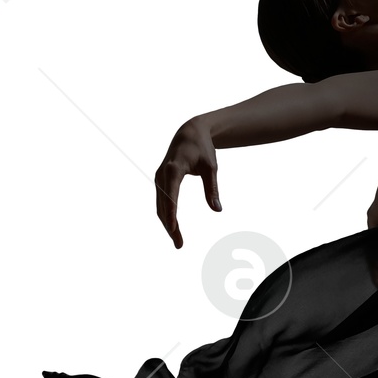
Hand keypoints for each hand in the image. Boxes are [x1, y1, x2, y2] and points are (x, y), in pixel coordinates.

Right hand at [154, 119, 220, 248]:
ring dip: (167, 224)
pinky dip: (166, 216)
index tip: (173, 229)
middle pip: (164, 205)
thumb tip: (217, 209)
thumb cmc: (202, 149)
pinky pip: (162, 202)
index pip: (171, 195)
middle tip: (180, 245)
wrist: (189, 133)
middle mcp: (162, 174)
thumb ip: (212, 188)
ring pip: (160, 206)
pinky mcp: (161, 181)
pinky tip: (173, 229)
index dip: (172, 213)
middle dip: (170, 226)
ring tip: (178, 242)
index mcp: (174, 169)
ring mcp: (159, 178)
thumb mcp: (211, 167)